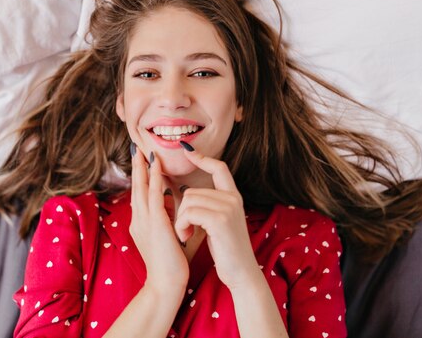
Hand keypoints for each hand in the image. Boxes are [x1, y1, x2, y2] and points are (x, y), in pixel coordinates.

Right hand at [129, 146, 188, 297]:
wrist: (165, 283)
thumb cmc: (168, 263)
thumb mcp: (165, 236)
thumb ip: (164, 218)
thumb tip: (171, 202)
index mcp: (141, 223)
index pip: (139, 195)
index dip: (140, 177)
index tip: (141, 161)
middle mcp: (138, 220)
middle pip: (136, 187)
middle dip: (137, 168)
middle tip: (136, 149)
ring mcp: (144, 221)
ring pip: (142, 188)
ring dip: (143, 168)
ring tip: (144, 151)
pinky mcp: (155, 223)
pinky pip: (154, 195)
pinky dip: (154, 179)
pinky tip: (157, 167)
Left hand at [174, 146, 260, 289]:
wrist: (241, 273)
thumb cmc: (226, 250)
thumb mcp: (220, 222)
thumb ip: (211, 205)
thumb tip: (189, 194)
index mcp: (233, 196)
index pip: (219, 168)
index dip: (203, 158)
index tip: (187, 150)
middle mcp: (233, 198)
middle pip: (192, 191)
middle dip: (182, 211)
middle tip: (184, 229)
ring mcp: (228, 207)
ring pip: (188, 201)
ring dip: (180, 220)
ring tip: (186, 234)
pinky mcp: (220, 219)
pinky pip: (189, 212)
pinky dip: (182, 225)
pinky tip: (186, 237)